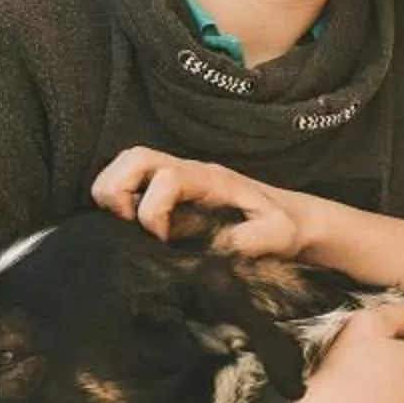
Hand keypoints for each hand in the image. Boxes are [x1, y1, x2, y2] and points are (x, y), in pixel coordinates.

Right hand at [94, 150, 313, 255]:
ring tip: (125, 229)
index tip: (162, 242)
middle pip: (134, 157)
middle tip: (126, 229)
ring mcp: (176, 178)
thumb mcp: (280, 234)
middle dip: (116, 191)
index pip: (167, 178)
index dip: (153, 211)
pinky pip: (131, 180)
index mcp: (211, 179)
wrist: (291, 218)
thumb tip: (221, 245)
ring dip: (112, 192)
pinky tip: (131, 231)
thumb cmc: (284, 225)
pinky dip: (118, 200)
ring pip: (126, 163)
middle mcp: (188, 171)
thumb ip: (255, 239)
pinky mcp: (169, 192)